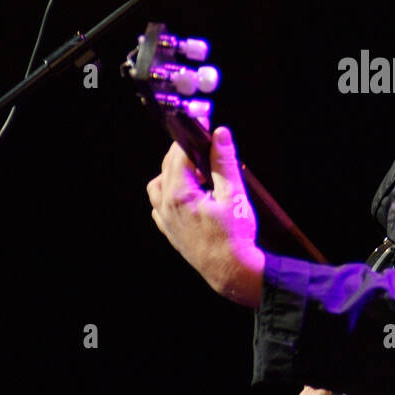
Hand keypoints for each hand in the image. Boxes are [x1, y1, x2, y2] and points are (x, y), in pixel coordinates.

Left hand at [147, 127, 264, 307]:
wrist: (231, 271)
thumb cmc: (235, 236)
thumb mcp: (233, 195)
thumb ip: (224, 162)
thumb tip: (220, 134)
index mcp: (179, 194)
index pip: (179, 154)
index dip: (192, 137)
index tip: (204, 123)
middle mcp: (165, 206)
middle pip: (168, 166)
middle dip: (185, 153)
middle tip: (207, 147)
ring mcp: (165, 220)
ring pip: (159, 185)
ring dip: (175, 173)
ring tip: (199, 174)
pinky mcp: (170, 231)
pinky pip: (160, 205)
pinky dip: (171, 194)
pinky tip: (191, 196)